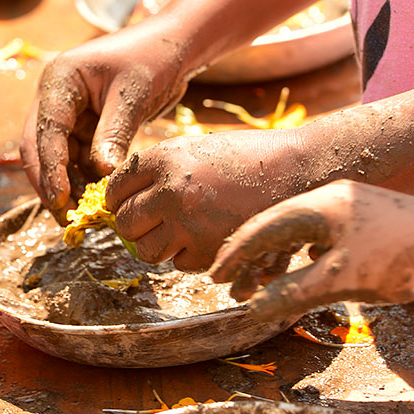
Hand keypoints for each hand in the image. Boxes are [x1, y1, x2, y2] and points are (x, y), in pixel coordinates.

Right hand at [20, 22, 192, 224]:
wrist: (172, 48)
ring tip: (85, 216)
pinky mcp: (86, 128)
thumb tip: (102, 176)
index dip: (50, 169)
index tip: (61, 200)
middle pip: (40, 149)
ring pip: (59, 159)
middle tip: (66, 218)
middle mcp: (56, 99)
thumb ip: (113, 135)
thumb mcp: (131, 96)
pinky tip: (97, 201)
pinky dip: (85, 180)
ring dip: (68, 186)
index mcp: (59, 81)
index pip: (46, 131)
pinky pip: (79, 159)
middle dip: (50, 184)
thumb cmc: (151, 59)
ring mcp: (69, 114)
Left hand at [105, 130, 302, 270]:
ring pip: (146, 250)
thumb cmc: (246, 157)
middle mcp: (170, 192)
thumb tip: (123, 201)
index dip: (117, 199)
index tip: (124, 203)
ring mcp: (189, 225)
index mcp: (164, 159)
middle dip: (134, 225)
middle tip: (150, 221)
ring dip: (157, 244)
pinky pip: (178, 264)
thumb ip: (158, 171)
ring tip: (178, 231)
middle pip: (126, 223)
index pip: (116, 187)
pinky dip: (187, 256)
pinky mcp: (209, 252)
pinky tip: (206, 237)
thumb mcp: (195, 149)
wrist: (297, 170)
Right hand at [208, 180, 413, 320]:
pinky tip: (294, 270)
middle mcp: (326, 199)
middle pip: (273, 226)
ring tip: (257, 284)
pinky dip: (298, 254)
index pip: (261, 228)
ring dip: (274, 258)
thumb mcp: (338, 279)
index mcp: (316, 205)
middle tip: (230, 284)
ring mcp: (344, 208)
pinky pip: (315, 234)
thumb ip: (291, 292)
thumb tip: (253, 307)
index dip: (235, 255)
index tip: (215, 276)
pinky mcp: (359, 220)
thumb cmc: (398, 256)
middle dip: (250, 256)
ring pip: (294, 231)